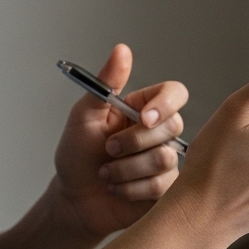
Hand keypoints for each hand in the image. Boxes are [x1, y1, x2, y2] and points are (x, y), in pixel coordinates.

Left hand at [50, 44, 187, 241]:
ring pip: (164, 158)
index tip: (143, 118)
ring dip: (126, 169)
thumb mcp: (84, 115)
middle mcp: (158, 133)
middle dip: (133, 142)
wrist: (73, 199)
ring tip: (107, 172)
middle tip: (108, 149)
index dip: (166, 104)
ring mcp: (165, 161)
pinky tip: (117, 188)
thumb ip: (106, 84)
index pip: (174, 93)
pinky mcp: (166, 188)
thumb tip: (121, 50)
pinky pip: (160, 185)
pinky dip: (130, 188)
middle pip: (172, 126)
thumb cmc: (76, 156)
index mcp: (143, 109)